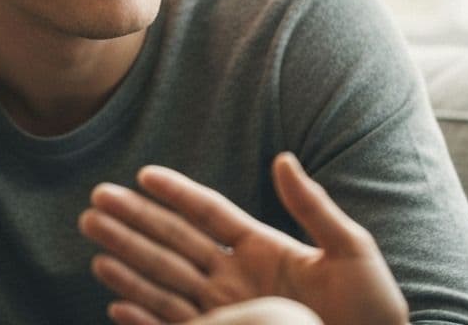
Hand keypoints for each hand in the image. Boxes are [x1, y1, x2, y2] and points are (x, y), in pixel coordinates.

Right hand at [78, 152, 406, 324]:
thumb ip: (312, 206)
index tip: (143, 173)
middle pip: (174, 243)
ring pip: (164, 282)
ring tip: (94, 242)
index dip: (177, 193)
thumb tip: (282, 158)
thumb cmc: (373, 308)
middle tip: (95, 200)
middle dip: (134, 222)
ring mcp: (229, 314)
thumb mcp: (350, 249)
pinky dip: (142, 318)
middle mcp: (238, 279)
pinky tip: (115, 303)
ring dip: (128, 262)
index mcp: (265, 248)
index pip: (209, 214)